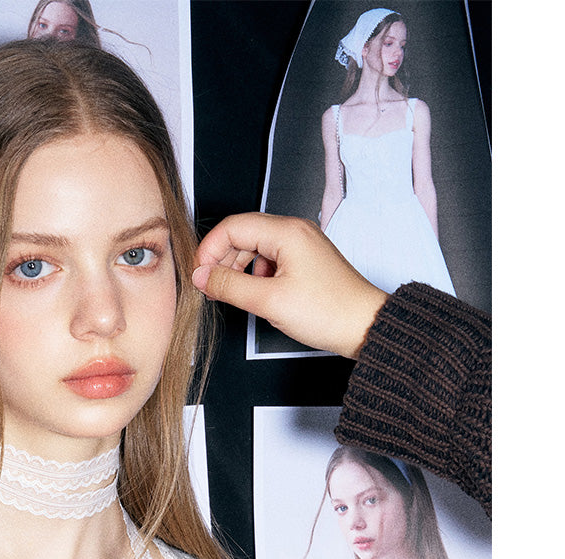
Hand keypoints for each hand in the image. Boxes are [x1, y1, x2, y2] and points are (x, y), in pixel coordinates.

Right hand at [192, 212, 387, 358]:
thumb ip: (229, 286)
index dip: (209, 250)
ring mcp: (301, 245)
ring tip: (231, 294)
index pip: (232, 227)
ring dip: (237, 269)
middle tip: (211, 288)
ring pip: (255, 247)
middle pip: (242, 234)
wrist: (364, 325)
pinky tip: (256, 295)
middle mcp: (294, 231)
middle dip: (222, 260)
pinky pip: (270, 259)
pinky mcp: (305, 261)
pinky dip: (255, 275)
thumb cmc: (329, 312)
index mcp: (286, 232)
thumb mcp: (269, 301)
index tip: (200, 276)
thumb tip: (202, 277)